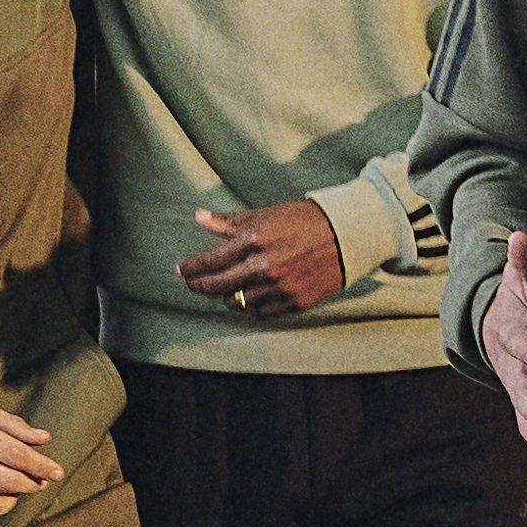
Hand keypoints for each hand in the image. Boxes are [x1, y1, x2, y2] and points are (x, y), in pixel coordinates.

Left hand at [179, 200, 349, 321]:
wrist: (346, 234)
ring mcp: (280, 287)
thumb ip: (229, 222)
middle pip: (217, 287)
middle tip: (193, 283)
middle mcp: (264, 266)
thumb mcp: (265, 214)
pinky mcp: (294, 302)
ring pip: (238, 302)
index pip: (209, 261)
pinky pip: (261, 312)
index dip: (190, 269)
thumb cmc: (303, 220)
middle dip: (199, 286)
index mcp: (253, 240)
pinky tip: (250, 295)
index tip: (180, 271)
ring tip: (227, 288)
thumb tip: (198, 218)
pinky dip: (252, 305)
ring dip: (228, 296)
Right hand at [478, 238, 526, 487]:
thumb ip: (521, 261)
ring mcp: (522, 394)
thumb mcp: (516, 279)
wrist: (495, 330)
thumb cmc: (515, 302)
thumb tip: (519, 233)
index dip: (523, 349)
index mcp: (511, 338)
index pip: (515, 342)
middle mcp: (513, 372)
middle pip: (520, 394)